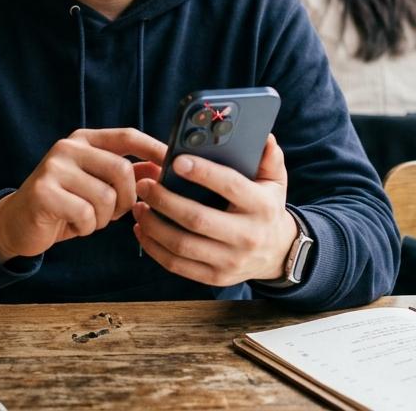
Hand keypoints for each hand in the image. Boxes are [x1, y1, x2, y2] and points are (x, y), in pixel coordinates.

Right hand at [0, 128, 165, 262]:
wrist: (18, 222)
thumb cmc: (64, 204)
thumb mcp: (97, 185)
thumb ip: (126, 175)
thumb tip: (160, 169)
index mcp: (84, 140)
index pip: (127, 136)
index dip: (154, 148)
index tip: (172, 165)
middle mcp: (68, 148)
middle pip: (121, 170)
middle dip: (127, 199)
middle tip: (118, 212)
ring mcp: (54, 168)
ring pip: (105, 197)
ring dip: (105, 218)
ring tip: (89, 219)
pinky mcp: (44, 192)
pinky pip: (86, 214)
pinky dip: (87, 227)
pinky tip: (74, 225)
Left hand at [132, 134, 298, 286]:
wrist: (276, 254)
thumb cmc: (267, 210)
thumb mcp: (275, 183)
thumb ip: (269, 158)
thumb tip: (264, 136)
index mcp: (261, 207)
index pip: (230, 186)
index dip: (202, 173)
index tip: (176, 161)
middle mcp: (247, 236)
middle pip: (197, 219)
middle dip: (165, 200)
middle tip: (145, 184)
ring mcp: (230, 261)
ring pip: (182, 244)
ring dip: (153, 224)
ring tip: (138, 205)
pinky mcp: (214, 277)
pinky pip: (177, 264)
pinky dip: (154, 247)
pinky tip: (142, 229)